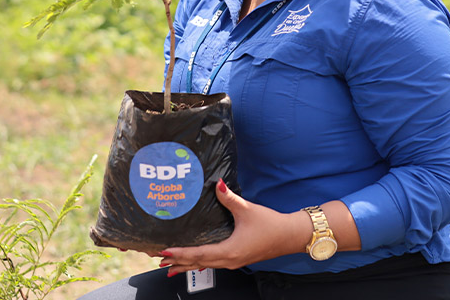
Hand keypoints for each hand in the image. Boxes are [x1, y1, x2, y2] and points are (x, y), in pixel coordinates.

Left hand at [158, 179, 307, 275]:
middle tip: (159, 259)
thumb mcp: (247, 210)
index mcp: (229, 251)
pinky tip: (196, 262)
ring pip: (205, 265)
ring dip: (187, 264)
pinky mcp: (238, 259)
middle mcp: (229, 260)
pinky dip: (200, 262)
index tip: (164, 251)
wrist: (290, 236)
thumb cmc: (271, 225)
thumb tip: (216, 184)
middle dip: (178, 261)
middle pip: (198, 263)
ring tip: (171, 265)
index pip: (199, 254)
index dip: (180, 253)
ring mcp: (234, 262)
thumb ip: (229, 198)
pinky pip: (214, 263)